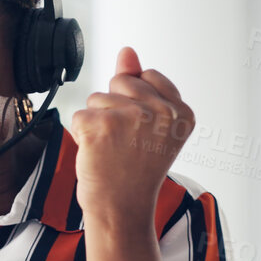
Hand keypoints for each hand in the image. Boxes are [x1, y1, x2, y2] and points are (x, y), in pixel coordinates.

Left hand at [67, 47, 194, 260]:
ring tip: (111, 150)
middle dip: (114, 107)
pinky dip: (80, 135)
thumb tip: (127, 50)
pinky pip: (78, 115)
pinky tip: (96, 154)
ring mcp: (130, 117)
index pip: (146, 76)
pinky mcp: (99, 126)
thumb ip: (139, 83)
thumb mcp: (148, 124)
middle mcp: (161, 112)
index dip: (135, 103)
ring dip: (96, 123)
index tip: (142, 134)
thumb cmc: (134, 169)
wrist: (121, 210)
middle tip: (124, 143)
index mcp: (181, 111)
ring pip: (96, 97)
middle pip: (119, 81)